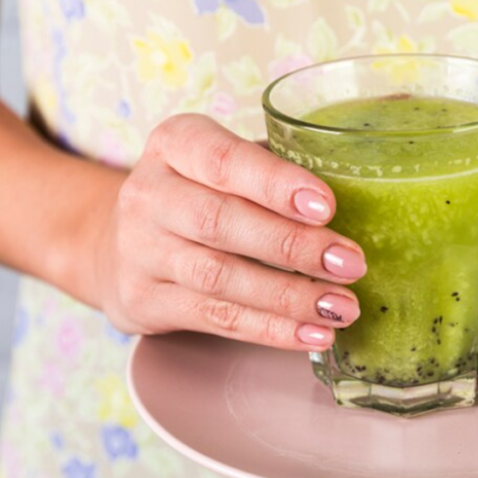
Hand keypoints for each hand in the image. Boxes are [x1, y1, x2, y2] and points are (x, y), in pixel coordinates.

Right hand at [87, 114, 365, 350]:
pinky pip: (215, 318)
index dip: (276, 184)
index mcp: (175, 144)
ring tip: (342, 307)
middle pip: (222, 222)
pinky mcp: (144, 300)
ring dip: (289, 297)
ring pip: (220, 277)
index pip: (223, 160)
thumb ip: (275, 171)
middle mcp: (149, 193)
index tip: (327, 206)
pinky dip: (270, 329)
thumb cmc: (198, 193)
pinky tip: (312, 334)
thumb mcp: (223, 164)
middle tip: (350, 263)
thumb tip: (361, 197)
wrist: (116, 243)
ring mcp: (140, 250)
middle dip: (294, 246)